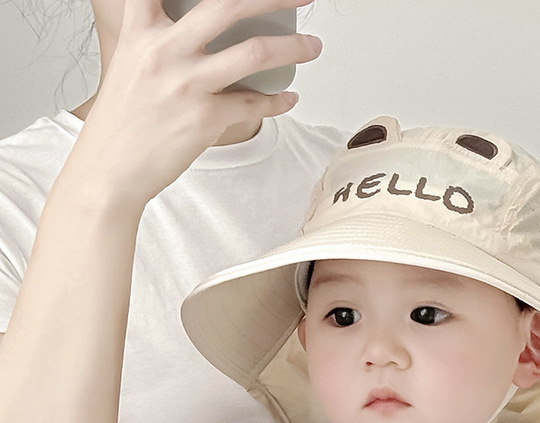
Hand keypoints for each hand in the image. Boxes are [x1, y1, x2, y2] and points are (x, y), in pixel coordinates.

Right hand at [73, 0, 321, 209]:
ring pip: (254, 53)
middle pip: (228, 5)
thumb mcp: (130, 63)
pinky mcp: (204, 119)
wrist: (109, 170)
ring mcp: (186, 84)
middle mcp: (164, 49)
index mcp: (142, 29)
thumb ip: (159, 38)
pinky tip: (290, 98)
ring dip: (293, 47)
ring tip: (313, 46)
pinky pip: (254, 103)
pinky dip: (279, 101)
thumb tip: (202, 30)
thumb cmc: (123, 120)